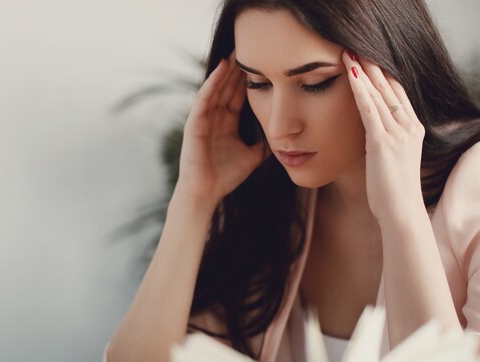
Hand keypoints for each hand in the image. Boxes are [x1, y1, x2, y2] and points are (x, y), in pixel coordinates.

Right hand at [175, 50, 268, 209]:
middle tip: (250, 49)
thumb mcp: (252, 156)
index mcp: (227, 123)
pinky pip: (204, 99)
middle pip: (227, 88)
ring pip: (216, 89)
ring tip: (236, 53)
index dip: (249, 80)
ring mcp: (204, 120)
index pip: (239, 96)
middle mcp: (215, 118)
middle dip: (237, 70)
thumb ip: (264, 145)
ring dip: (225, 71)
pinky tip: (220, 69)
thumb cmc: (225, 177)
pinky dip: (212, 84)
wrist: (207, 193)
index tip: (263, 64)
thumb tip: (284, 138)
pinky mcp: (195, 124)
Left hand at [342, 50, 425, 223]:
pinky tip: (350, 76)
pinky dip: (360, 91)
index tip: (368, 60)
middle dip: (372, 67)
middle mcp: (409, 127)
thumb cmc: (392, 192)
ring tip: (349, 54)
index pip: (397, 94)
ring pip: (379, 94)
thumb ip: (383, 143)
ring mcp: (398, 133)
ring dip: (363, 72)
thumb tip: (370, 137)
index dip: (382, 76)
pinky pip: (370, 110)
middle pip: (389, 88)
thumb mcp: (390, 160)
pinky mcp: (384, 142)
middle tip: (356, 48)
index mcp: (412, 130)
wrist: (401, 211)